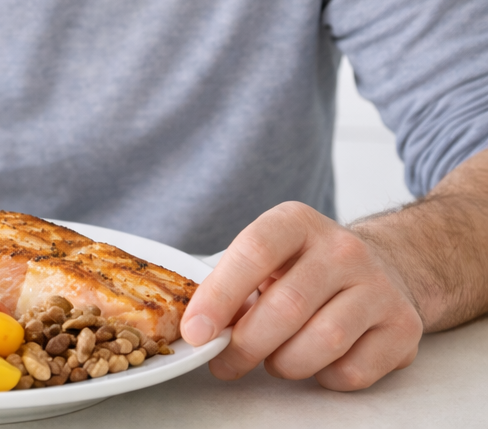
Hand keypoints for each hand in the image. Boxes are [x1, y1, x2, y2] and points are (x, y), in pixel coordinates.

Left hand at [181, 201, 422, 390]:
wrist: (384, 267)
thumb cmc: (306, 266)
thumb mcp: (269, 256)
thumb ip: (233, 283)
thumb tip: (198, 328)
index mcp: (297, 221)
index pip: (254, 251)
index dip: (220, 295)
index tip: (196, 331)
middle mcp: (342, 248)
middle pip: (287, 305)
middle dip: (246, 344)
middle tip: (224, 362)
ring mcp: (378, 286)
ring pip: (323, 342)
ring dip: (285, 363)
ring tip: (273, 360)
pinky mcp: (402, 327)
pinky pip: (353, 371)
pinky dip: (323, 377)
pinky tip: (315, 361)